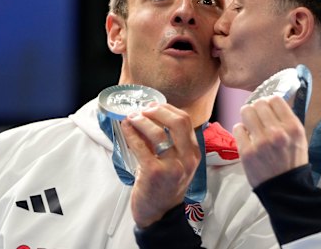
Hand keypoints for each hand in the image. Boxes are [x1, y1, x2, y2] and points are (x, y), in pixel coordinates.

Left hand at [120, 103, 200, 227]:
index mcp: (194, 153)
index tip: (153, 105)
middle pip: (177, 121)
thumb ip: (169, 143)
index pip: (185, 121)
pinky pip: (141, 146)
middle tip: (142, 109)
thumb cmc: (165, 187)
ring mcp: (172, 166)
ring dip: (141, 121)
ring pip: (158, 132)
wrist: (159, 215)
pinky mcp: (154, 172)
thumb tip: (149, 117)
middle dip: (157, 110)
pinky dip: (131, 134)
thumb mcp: (176, 164)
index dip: (167, 109)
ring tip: (131, 117)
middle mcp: (187, 159)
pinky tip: (125, 129)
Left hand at [233, 95, 307, 187]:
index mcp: (293, 127)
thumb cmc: (292, 162)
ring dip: (247, 117)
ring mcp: (261, 142)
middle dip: (256, 108)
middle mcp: (277, 132)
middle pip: (259, 104)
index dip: (270, 102)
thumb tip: (270, 102)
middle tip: (257, 117)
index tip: (267, 108)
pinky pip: (237, 128)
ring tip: (250, 125)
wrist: (285, 189)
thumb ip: (286, 120)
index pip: (275, 99)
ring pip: (246, 112)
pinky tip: (246, 138)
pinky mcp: (247, 152)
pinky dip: (241, 131)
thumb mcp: (299, 138)